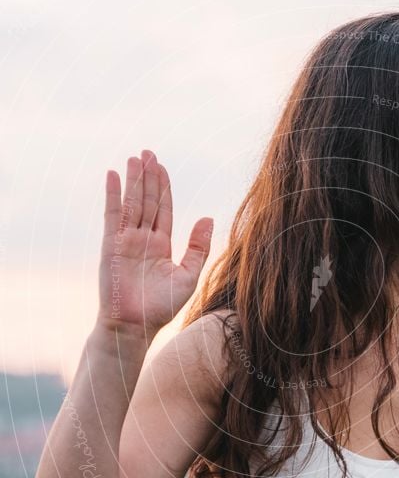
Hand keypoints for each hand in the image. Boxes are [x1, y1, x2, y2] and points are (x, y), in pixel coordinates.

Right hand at [96, 149, 212, 337]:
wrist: (134, 325)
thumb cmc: (161, 307)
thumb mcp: (188, 275)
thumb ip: (198, 247)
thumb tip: (208, 217)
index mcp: (161, 245)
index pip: (163, 210)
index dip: (163, 188)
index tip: (162, 167)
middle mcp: (143, 240)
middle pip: (147, 201)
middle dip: (148, 177)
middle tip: (149, 152)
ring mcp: (125, 241)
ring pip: (132, 203)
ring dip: (134, 180)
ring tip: (136, 157)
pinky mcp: (111, 245)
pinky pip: (112, 215)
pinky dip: (113, 195)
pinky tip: (114, 175)